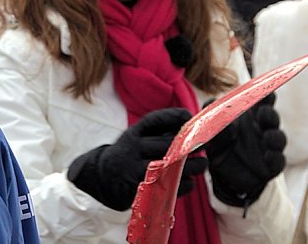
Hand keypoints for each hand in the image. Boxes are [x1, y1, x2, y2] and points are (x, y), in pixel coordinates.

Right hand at [67, 107, 202, 210]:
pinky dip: (184, 184)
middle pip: (167, 145)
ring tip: (201, 165)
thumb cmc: (129, 155)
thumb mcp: (136, 137)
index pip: (154, 120)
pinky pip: (169, 187)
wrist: (103, 179)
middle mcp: (132, 150)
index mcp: (132, 134)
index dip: (173, 116)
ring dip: (192, 166)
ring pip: (171, 167)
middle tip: (204, 147)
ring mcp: (135, 171)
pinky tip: (189, 181)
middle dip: (190, 146)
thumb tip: (190, 122)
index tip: (190, 117)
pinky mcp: (140, 191)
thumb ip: (158, 130)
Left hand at [205, 93, 285, 207]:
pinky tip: (270, 155)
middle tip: (263, 112)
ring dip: (275, 135)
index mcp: (249, 117)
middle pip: (271, 117)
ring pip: (278, 138)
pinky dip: (276, 157)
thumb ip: (211, 119)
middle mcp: (261, 129)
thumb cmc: (221, 148)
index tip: (265, 92)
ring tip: (268, 136)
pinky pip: (278, 161)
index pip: (260, 102)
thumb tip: (209, 101)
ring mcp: (268, 147)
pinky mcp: (271, 166)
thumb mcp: (212, 134)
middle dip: (270, 114)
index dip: (264, 95)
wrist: (224, 177)